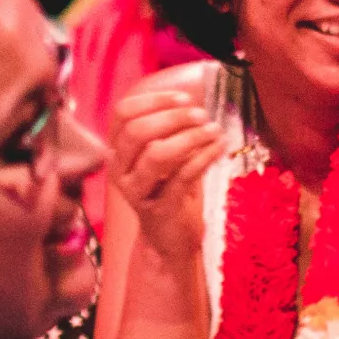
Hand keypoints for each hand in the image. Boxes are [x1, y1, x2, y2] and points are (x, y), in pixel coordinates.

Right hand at [108, 63, 232, 269]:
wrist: (169, 240)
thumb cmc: (169, 190)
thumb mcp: (163, 157)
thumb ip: (168, 131)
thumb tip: (193, 101)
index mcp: (116, 151)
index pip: (122, 114)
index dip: (153, 100)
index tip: (183, 98)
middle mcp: (119, 170)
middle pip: (136, 132)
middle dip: (173, 118)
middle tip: (202, 115)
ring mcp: (136, 192)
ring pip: (157, 155)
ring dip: (190, 137)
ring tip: (214, 130)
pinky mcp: (159, 210)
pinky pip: (183, 177)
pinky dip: (205, 157)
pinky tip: (221, 147)